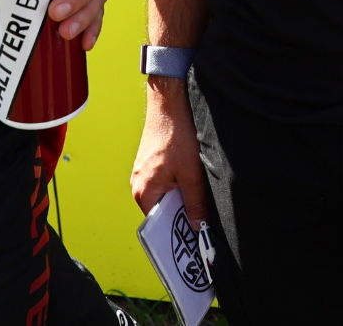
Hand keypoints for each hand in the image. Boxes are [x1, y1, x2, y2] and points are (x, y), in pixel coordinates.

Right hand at [131, 82, 209, 226]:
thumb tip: (197, 227)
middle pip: (163, 210)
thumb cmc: (176, 135)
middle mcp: (139, 185)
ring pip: (167, 195)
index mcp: (144, 193)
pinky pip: (166, 181)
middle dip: (182, 213)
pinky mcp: (152, 162)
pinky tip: (194, 176)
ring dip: (183, 196)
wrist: (169, 101)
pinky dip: (180, 183)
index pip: (159, 225)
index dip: (176, 233)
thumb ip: (194, 202)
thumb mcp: (192, 173)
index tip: (192, 241)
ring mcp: (145, 173)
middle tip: (203, 219)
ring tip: (201, 194)